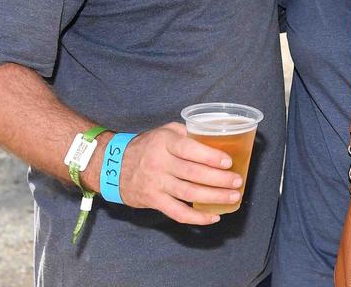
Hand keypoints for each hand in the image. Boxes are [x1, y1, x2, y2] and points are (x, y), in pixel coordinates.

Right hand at [115, 122, 242, 224]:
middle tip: (238, 182)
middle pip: (193, 173)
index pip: (189, 149)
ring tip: (232, 197)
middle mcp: (160, 163)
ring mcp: (156, 184)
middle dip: (219, 179)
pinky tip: (213, 217)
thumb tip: (215, 137)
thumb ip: (187, 133)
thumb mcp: (164, 132)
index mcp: (165, 142)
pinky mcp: (153, 201)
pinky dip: (196, 217)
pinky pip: (177, 212)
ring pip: (189, 193)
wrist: (112, 166)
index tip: (228, 162)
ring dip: (214, 197)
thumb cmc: (147, 147)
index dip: (210, 156)